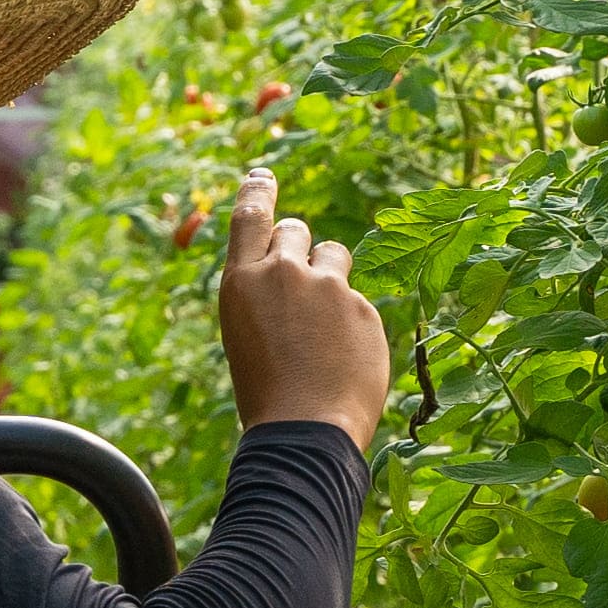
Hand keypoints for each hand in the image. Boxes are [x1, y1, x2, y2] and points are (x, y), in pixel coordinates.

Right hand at [212, 168, 389, 450]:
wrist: (305, 432)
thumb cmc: (268, 394)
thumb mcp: (249, 335)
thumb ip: (271, 296)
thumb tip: (305, 275)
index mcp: (242, 282)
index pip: (251, 217)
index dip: (258, 191)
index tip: (264, 175)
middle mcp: (284, 273)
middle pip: (296, 231)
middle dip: (299, 248)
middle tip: (302, 282)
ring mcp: (329, 288)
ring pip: (334, 256)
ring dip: (330, 277)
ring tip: (324, 326)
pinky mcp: (364, 309)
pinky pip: (358, 302)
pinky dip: (353, 325)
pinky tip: (344, 361)